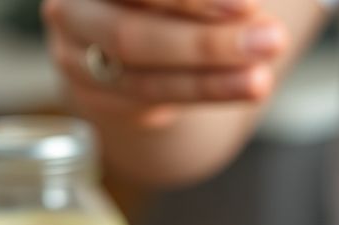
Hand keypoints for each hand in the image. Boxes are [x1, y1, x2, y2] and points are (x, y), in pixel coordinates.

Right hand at [42, 0, 288, 127]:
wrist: (124, 27)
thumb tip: (251, 5)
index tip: (248, 5)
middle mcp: (67, 8)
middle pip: (133, 35)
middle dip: (207, 44)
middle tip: (271, 41)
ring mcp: (74, 56)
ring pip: (144, 79)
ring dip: (212, 81)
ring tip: (262, 79)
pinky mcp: (95, 96)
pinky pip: (151, 101)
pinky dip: (203, 91)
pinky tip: (242, 85)